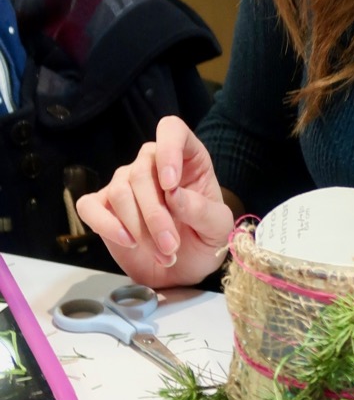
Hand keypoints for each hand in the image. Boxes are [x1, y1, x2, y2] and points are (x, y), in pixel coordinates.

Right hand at [75, 117, 234, 288]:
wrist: (184, 268)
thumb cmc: (204, 239)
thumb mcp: (218, 228)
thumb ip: (202, 210)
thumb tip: (174, 195)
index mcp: (186, 158)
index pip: (171, 130)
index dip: (168, 150)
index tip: (171, 185)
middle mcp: (152, 164)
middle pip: (141, 173)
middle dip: (155, 215)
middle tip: (171, 247)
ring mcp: (124, 183)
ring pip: (119, 192)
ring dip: (139, 228)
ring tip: (163, 255)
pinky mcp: (101, 207)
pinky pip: (89, 206)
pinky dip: (105, 224)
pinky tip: (127, 241)